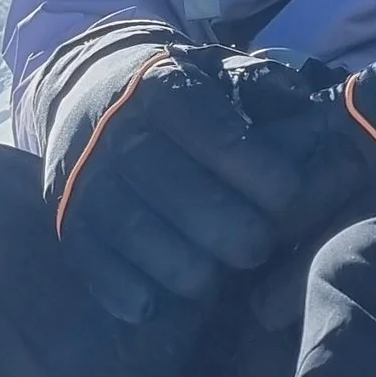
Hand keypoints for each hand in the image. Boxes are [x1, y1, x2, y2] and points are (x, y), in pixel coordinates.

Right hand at [38, 28, 345, 325]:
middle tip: (257, 246)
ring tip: (215, 278)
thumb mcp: (218, 72)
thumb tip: (309, 118)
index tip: (287, 194)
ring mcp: (86, 176)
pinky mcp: (65, 217)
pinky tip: (160, 304)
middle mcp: (118, 129)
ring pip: (137, 233)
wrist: (88, 92)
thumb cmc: (179, 95)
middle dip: (232, 229)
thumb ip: (265, 90)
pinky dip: (128, 291)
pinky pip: (94, 262)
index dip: (260, 171)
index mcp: (163, 86)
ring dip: (187, 268)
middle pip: (180, 191)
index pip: (216, 134)